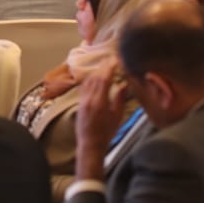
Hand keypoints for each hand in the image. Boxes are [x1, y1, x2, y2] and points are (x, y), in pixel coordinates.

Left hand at [74, 63, 126, 179]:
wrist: (90, 144)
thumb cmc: (106, 133)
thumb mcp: (117, 117)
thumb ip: (120, 99)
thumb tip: (124, 84)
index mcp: (100, 103)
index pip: (104, 79)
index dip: (109, 67)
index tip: (116, 60)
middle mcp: (89, 99)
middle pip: (95, 77)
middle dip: (103, 66)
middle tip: (111, 58)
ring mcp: (83, 100)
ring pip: (88, 80)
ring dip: (97, 70)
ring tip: (105, 64)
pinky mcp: (79, 102)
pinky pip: (84, 85)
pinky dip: (90, 78)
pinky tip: (95, 75)